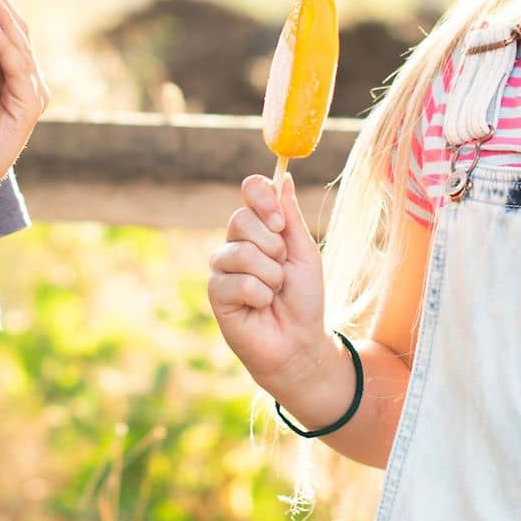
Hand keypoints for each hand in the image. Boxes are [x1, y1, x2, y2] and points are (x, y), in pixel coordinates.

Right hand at [208, 173, 332, 398]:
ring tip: (274, 292)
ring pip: (243, 253)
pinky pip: (239, 282)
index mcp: (259, 228)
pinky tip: (260, 307)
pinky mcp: (216, 292)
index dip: (261, 197)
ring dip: (272, 276)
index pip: (250, 191)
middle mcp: (236, 242)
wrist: (299, 343)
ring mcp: (222, 267)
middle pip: (242, 219)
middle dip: (274, 247)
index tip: (279, 220)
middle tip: (283, 268)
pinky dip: (260, 296)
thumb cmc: (304, 299)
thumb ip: (291, 218)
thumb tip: (284, 178)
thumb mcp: (304, 253)